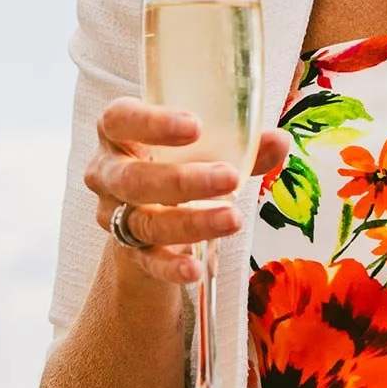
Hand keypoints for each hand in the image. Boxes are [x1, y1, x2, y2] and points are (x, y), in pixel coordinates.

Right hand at [86, 99, 285, 286]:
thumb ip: (239, 144)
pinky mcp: (127, 249)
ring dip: (191, 221)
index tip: (195, 126)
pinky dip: (171, 266)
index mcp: (117, 130)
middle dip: (182, 180)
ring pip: (145, 221)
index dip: (153, 122)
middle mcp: (107, 172)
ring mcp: (113, 213)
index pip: (121, 119)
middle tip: (229, 178)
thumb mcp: (200, 144)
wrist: (150, 205)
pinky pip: (147, 260)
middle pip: (134, 178)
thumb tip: (279, 142)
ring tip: (232, 219)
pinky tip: (195, 269)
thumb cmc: (177, 157)